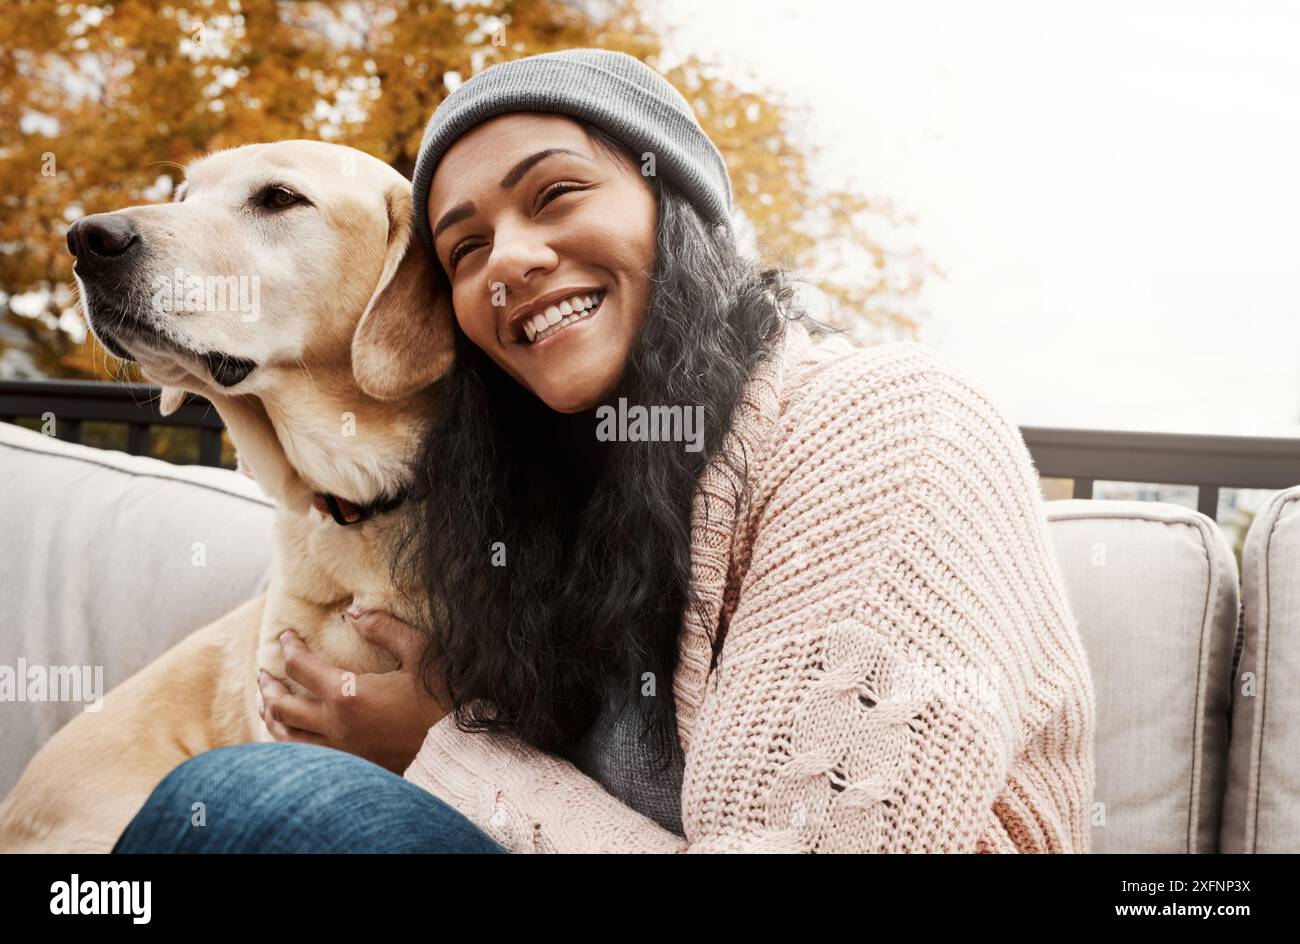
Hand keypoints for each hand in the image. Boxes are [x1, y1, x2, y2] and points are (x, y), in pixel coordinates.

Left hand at [256, 610, 447, 773]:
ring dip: (273, 719)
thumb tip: (353, 612)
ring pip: (288, 739)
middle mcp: (335, 727)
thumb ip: (384, 628)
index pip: (301, 666)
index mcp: (347, 694)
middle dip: (270, 686)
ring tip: (268, 706)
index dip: (288, 647)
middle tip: (265, 674)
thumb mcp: (420, 652)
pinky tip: (292, 741)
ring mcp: (342, 753)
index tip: (285, 636)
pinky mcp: (353, 769)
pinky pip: (307, 759)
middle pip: (284, 706)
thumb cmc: (444, 698)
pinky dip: (290, 746)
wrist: (461, 750)